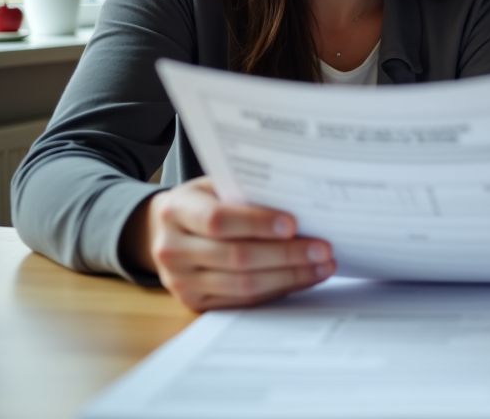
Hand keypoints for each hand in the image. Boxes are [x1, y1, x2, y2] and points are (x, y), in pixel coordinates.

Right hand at [124, 177, 334, 310]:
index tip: (293, 224)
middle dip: (286, 254)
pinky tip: (304, 278)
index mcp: (176, 211)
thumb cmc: (204, 201)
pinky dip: (279, 289)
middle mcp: (172, 249)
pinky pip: (244, 301)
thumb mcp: (216, 186)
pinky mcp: (195, 302)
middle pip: (236, 257)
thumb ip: (246, 194)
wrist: (166, 230)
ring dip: (290, 276)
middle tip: (323, 249)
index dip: (256, 223)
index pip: (217, 220)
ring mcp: (181, 281)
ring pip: (243, 284)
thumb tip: (300, 205)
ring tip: (323, 266)